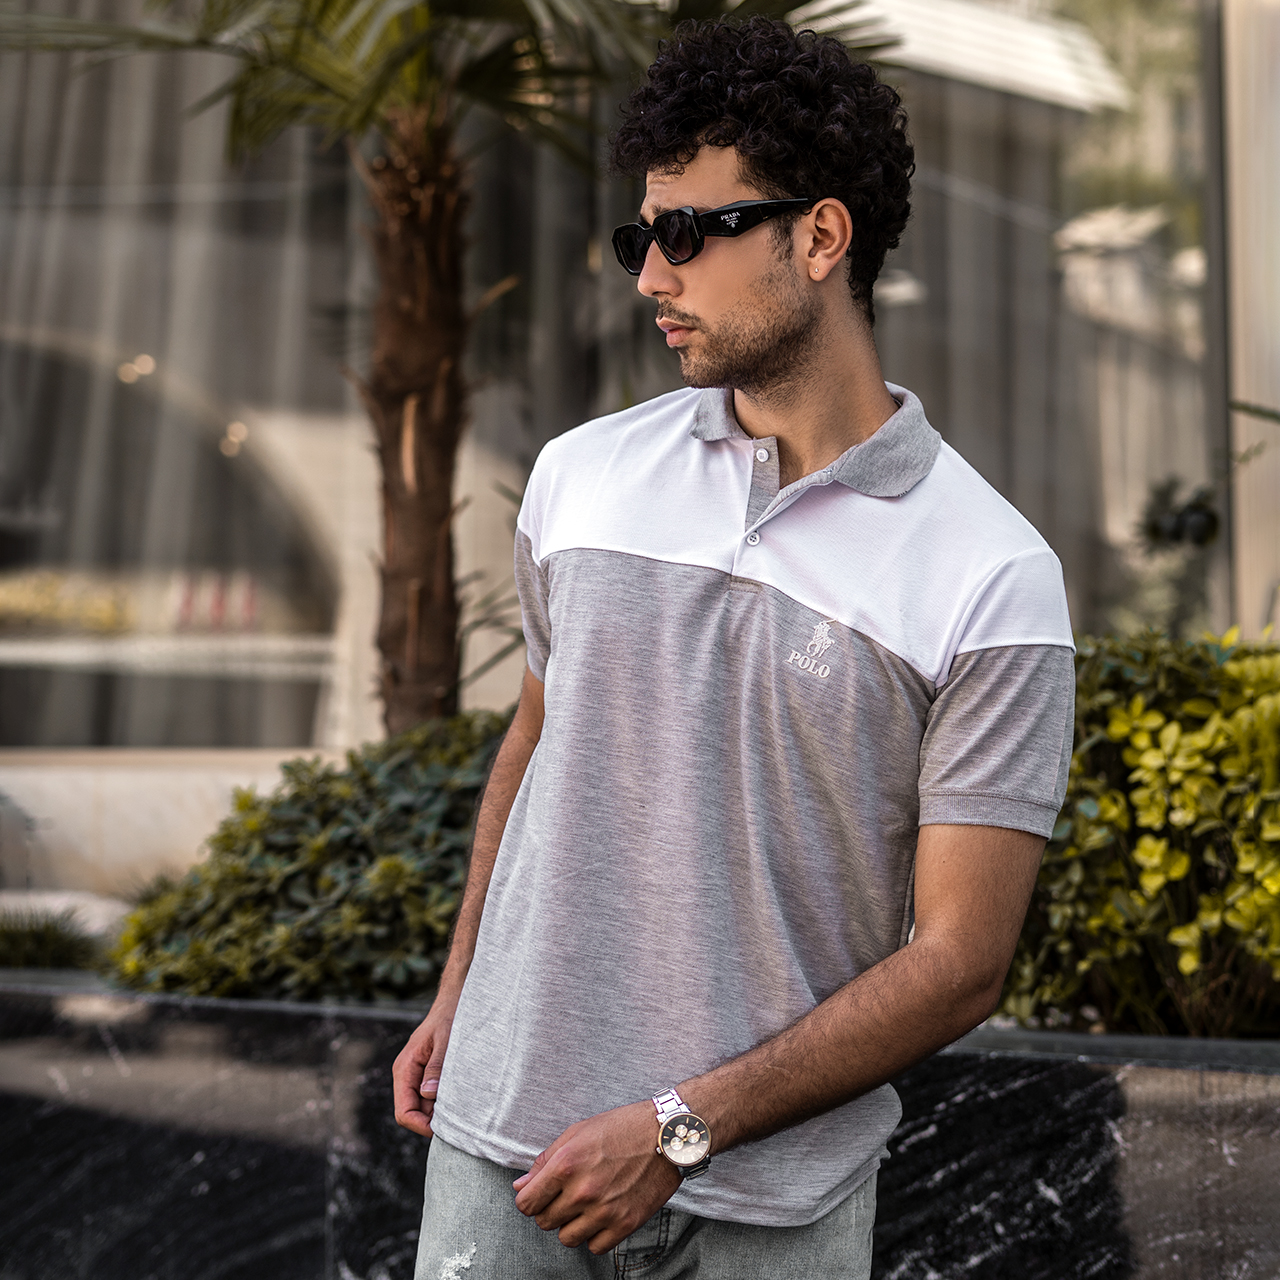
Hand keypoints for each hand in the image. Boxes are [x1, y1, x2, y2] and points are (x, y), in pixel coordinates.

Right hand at [392, 987, 458, 1136]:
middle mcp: (407, 1075)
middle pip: (414, 1113)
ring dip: (441, 1110)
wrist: (454, 1000)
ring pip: (424, 1106)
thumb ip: (437, 1066)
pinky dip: (445, 1099)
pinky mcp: (428, 1073)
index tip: (443, 1129)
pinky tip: (462, 1094)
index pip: (404, 1112)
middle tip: (460, 1119)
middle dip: (433, 1120)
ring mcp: (417, 1075)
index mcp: (405, 1069)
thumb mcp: (446, 1040)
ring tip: (463, 1104)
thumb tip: (429, 1093)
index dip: (421, 1126)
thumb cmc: (449, 1017)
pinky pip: (432, 1096)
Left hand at [512, 1101, 681, 1254]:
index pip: (527, 1204)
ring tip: (584, 1205)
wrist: (666, 1134)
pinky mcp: (625, 1224)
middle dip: (550, 1209)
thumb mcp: (577, 1133)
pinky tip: (601, 1215)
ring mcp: (604, 1211)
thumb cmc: (621, 1128)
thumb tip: (521, 1186)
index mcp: (566, 1165)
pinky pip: (595, 1247)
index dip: (528, 1200)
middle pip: (545, 1222)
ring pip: (567, 1238)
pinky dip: (594, 1235)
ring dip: (571, 1224)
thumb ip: (545, 1161)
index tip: (537, 1196)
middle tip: (566, 1195)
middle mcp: (582, 1191)